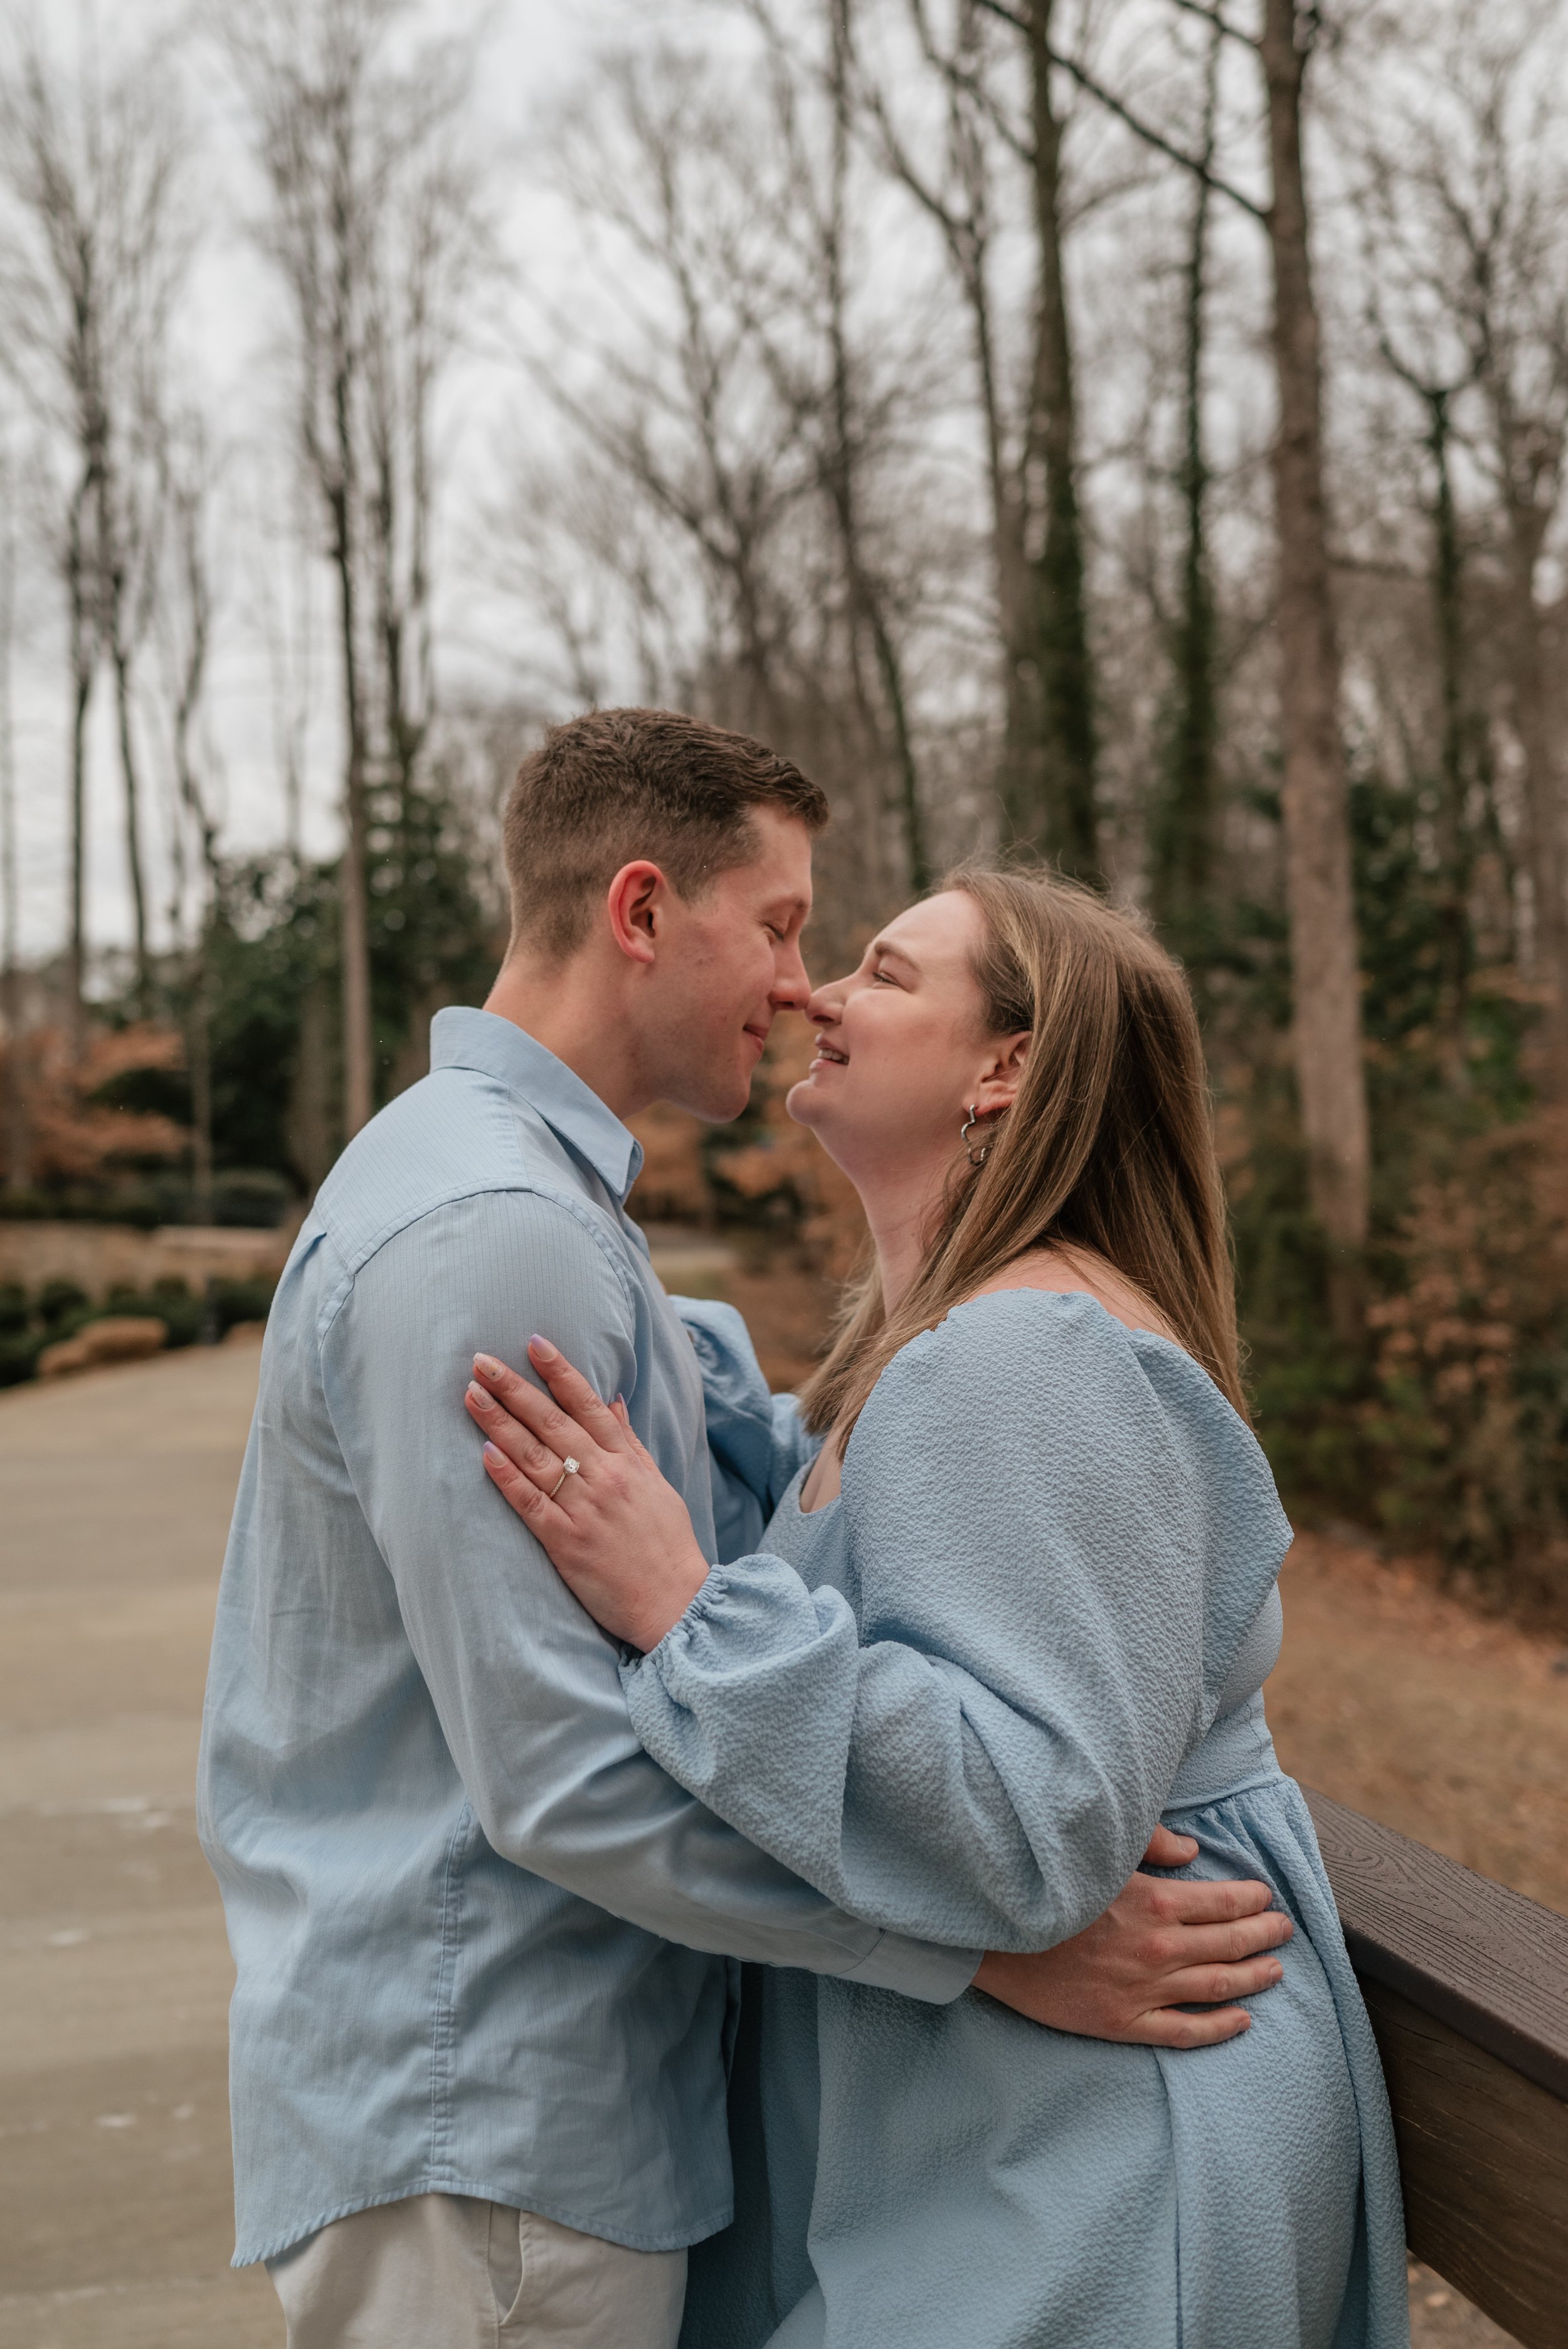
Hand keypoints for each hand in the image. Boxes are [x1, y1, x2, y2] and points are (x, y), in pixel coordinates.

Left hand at [466, 1338, 711, 1651]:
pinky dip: (507, 1477)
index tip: (534, 1342)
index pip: (588, 1405)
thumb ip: (629, 1440)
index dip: (560, 1372)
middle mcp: (603, 1478)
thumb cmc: (666, 1542)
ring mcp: (583, 1509)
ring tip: (472, 1395)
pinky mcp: (565, 1542)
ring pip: (534, 1457)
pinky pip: (530, 1503)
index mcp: (625, 1462)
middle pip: (552, 1423)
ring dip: (500, 1423)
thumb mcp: (657, 1483)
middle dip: (515, 1389)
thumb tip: (612, 1399)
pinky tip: (485, 1453)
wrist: (674, 1600)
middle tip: (481, 1361)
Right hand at [972, 1826, 1293, 2048]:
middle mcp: (1160, 1950)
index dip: (1253, 1899)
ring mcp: (1146, 1990)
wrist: (998, 1940)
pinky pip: (1186, 2031)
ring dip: (1253, 1978)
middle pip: (1231, 1944)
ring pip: (1218, 1987)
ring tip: (1275, 1970)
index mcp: (1157, 1903)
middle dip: (1264, 1935)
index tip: (1265, 1896)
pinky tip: (1242, 2021)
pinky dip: (1220, 2028)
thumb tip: (1194, 1851)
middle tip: (1284, 1930)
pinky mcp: (1126, 2022)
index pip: (1225, 1902)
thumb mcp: (1101, 1851)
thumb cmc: (1050, 1887)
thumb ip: (1152, 1842)